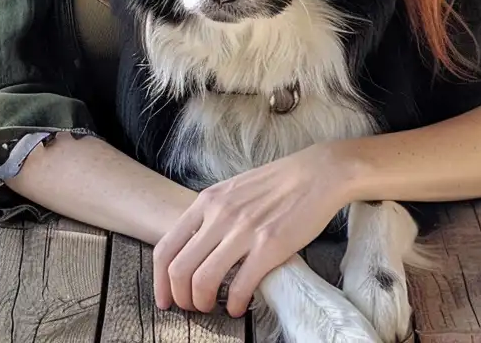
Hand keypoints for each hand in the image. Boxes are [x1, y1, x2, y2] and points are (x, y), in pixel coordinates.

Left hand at [155, 141, 353, 317]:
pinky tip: (239, 306)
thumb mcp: (236, 188)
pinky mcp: (270, 245)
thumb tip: (196, 248)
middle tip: (193, 307)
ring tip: (215, 308)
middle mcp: (221, 214)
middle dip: (181, 299)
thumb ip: (213, 213)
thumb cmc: (280, 181)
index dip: (159, 282)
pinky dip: (234, 305)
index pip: (166, 248)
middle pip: (179, 270)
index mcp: (209, 200)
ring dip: (203, 304)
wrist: (321, 171)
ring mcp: (244, 230)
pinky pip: (239, 287)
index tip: (166, 299)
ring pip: (203, 282)